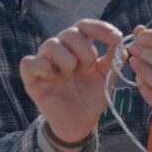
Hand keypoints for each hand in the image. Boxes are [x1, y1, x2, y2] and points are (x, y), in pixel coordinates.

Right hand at [20, 19, 121, 147]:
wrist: (80, 124)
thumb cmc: (91, 97)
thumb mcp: (106, 78)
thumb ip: (113, 60)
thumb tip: (122, 44)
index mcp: (77, 48)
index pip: (84, 26)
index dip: (100, 28)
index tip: (117, 38)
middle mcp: (60, 51)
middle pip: (69, 33)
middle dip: (84, 49)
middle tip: (89, 68)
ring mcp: (45, 63)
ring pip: (50, 44)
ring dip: (66, 59)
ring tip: (70, 74)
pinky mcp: (31, 79)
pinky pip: (28, 63)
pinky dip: (42, 66)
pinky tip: (52, 77)